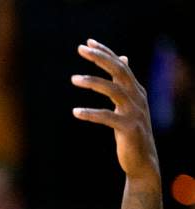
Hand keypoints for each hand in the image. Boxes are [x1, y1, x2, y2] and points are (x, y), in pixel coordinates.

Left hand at [72, 39, 158, 182]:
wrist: (142, 159)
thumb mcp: (128, 103)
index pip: (120, 65)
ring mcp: (134, 112)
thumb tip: (124, 59)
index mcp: (135, 90)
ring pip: (114, 90)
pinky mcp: (128, 128)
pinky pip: (107, 117)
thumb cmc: (130, 130)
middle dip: (100, 58)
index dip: (105, 52)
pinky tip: (75, 112)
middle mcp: (137, 97)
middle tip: (81, 49)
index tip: (88, 42)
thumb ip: (124, 83)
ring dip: (93, 81)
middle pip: (119, 71)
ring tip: (73, 78)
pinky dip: (91, 114)